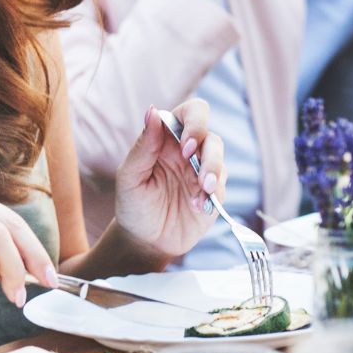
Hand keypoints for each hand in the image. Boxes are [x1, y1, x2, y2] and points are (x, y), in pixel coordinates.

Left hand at [112, 100, 222, 261]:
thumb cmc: (133, 205)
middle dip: (207, 150)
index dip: (194, 122)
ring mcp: (202, 172)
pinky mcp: (214, 194)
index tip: (185, 145)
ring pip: (220, 159)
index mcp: (166, 139)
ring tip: (202, 189)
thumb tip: (153, 111)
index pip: (190, 113)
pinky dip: (212, 195)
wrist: (145, 241)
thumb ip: (144, 145)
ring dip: (213, 171)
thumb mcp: (130, 176)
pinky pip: (221, 187)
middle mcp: (187, 152)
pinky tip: (197, 206)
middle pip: (210, 135)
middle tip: (193, 165)